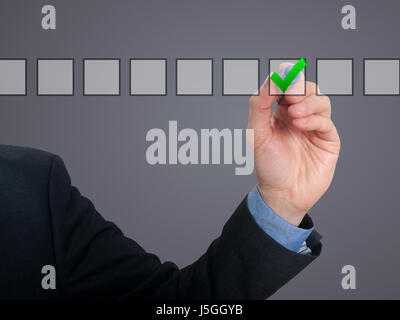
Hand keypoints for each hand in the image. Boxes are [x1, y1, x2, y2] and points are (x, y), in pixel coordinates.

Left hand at [248, 64, 339, 225]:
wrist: (281, 193)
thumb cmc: (268, 166)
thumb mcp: (257, 134)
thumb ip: (259, 106)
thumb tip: (268, 81)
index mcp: (280, 113)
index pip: (287, 87)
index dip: (286, 77)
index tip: (282, 72)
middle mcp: (298, 117)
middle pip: (307, 89)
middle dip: (299, 87)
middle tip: (290, 93)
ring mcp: (314, 128)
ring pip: (321, 101)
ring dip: (308, 102)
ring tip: (294, 114)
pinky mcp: (327, 140)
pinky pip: (326, 121)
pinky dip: (315, 119)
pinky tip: (301, 124)